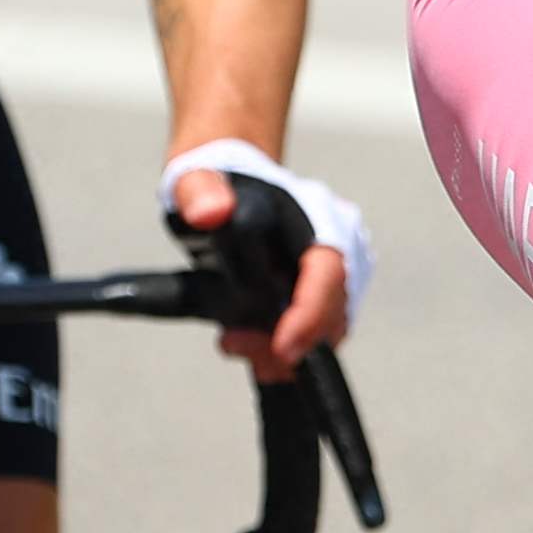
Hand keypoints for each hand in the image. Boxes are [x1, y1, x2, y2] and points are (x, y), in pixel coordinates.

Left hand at [164, 138, 367, 372]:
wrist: (221, 189)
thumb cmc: (212, 184)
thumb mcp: (195, 182)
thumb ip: (199, 192)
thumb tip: (211, 212)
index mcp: (315, 215)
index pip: (330, 272)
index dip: (312, 313)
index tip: (282, 347)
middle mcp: (337, 246)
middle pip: (333, 311)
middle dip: (288, 342)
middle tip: (232, 342)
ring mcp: (331, 275)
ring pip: (325, 331)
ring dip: (281, 349)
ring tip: (231, 341)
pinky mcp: (318, 297)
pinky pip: (313, 334)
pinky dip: (281, 348)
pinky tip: (244, 343)